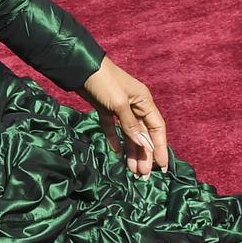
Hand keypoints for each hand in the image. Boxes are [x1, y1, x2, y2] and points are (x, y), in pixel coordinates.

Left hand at [83, 56, 167, 175]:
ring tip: (132, 170)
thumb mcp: (119, 103)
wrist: (79, 67)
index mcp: (144, 101)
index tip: (162, 166)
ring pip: (129, 133)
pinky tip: (117, 152)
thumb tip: (144, 145)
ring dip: (131, 151)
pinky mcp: (104, 108)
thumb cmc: (104, 82)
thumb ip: (130, 125)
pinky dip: (114, 139)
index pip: (157, 128)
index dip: (160, 147)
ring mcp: (120, 107)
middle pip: (143, 134)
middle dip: (145, 154)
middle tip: (143, 175)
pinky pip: (112, 127)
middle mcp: (135, 105)